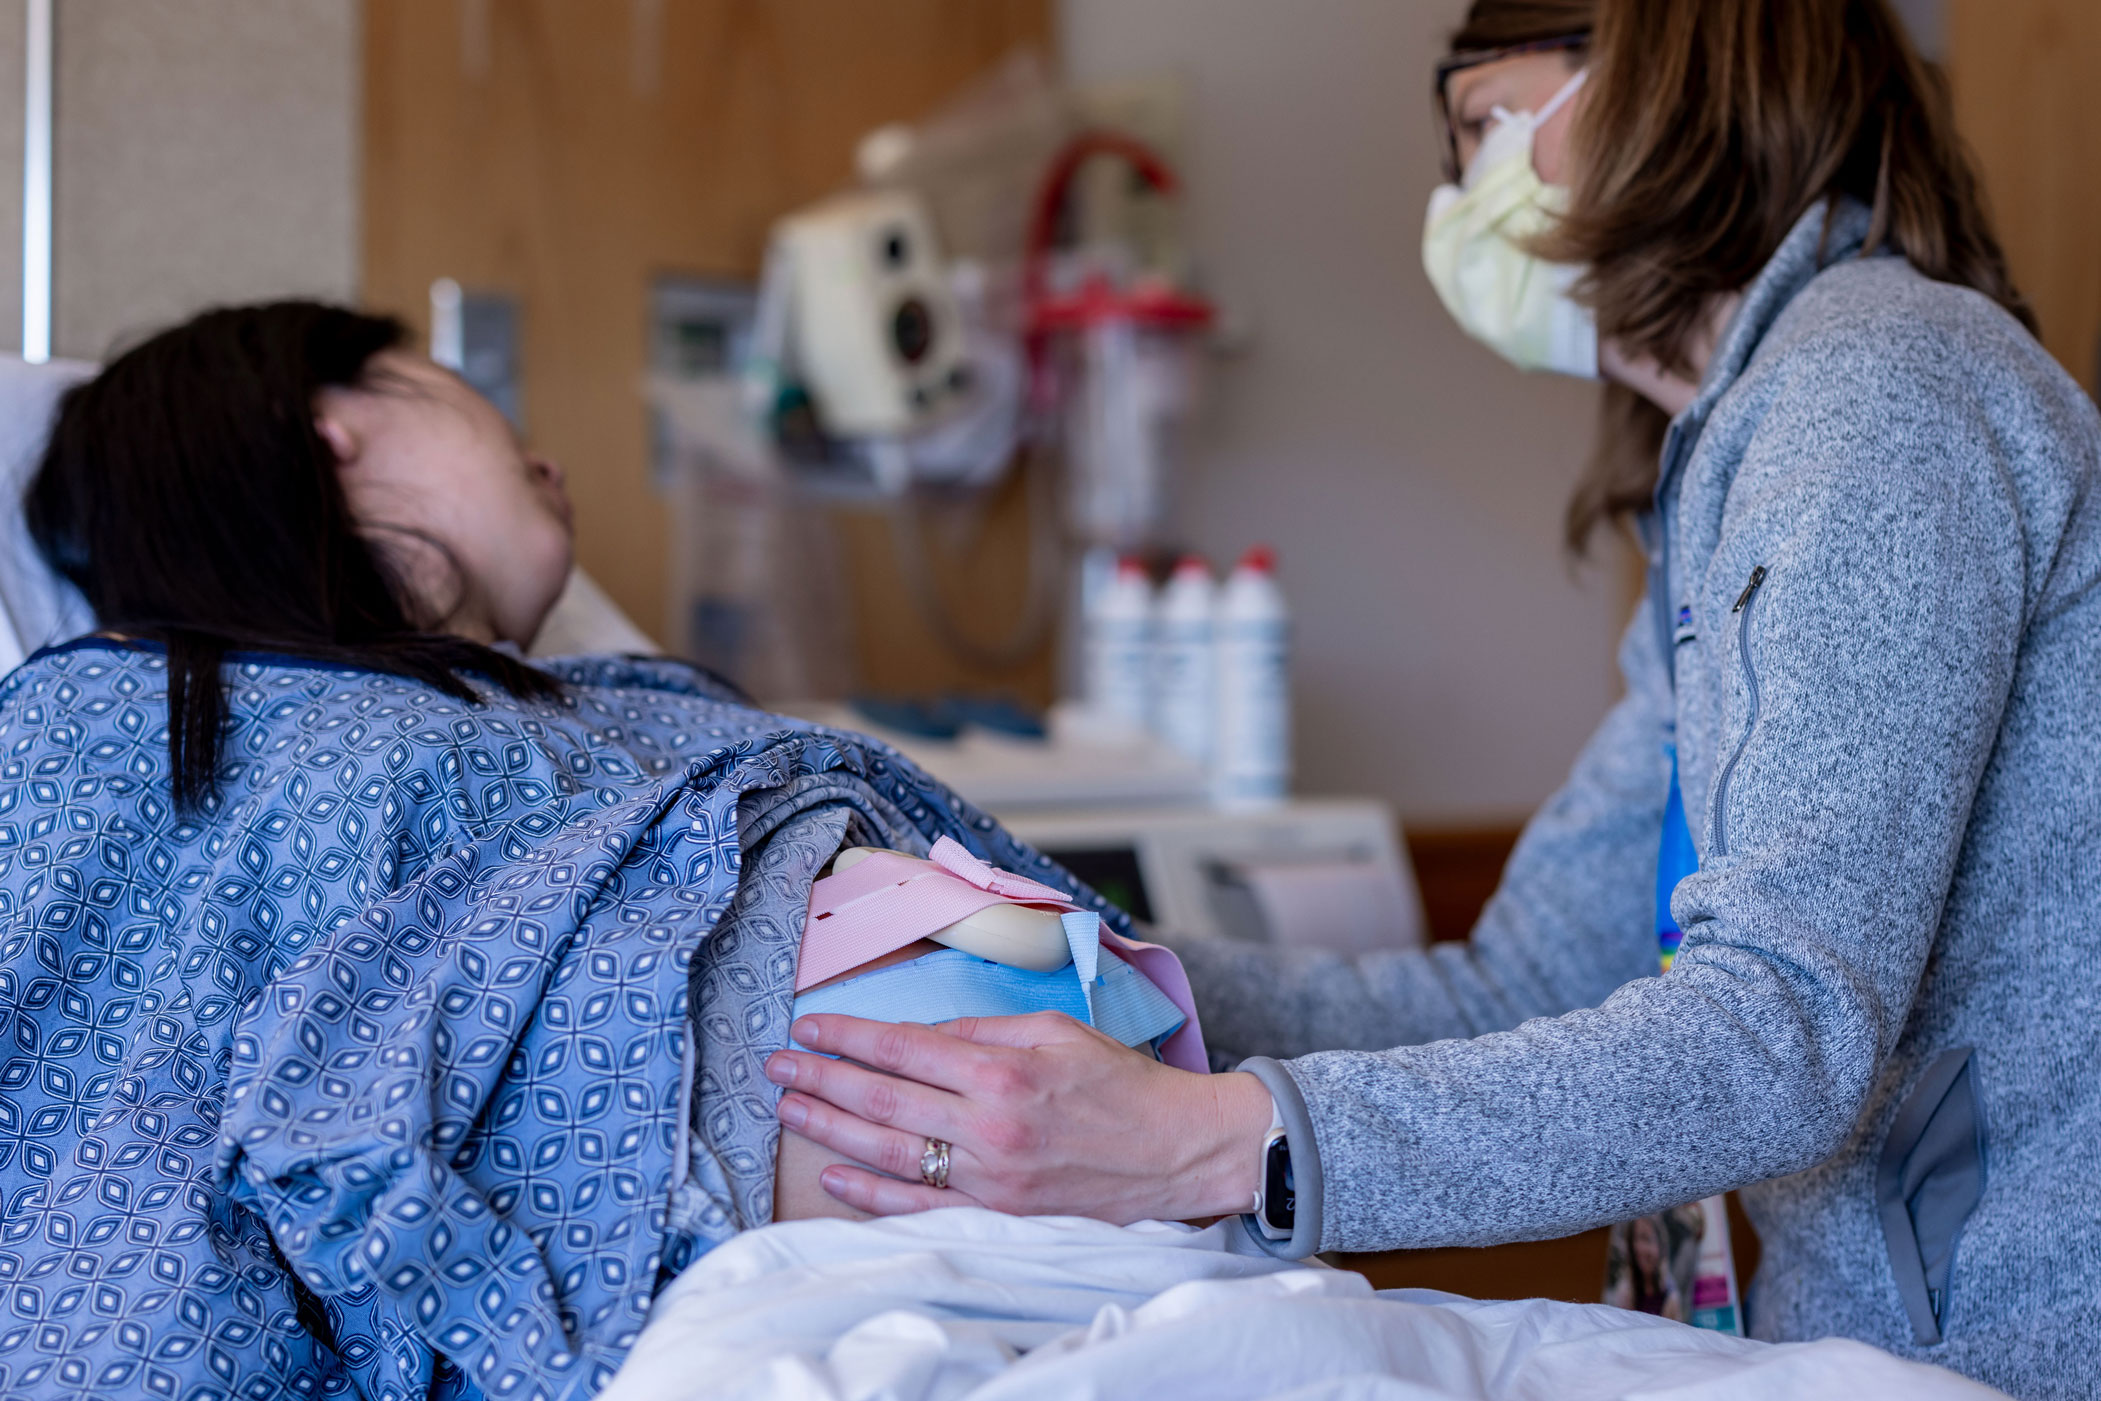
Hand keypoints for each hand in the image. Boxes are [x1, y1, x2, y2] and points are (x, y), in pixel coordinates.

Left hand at [765, 1011, 1273, 1223]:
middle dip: (820, 1078)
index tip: (809, 1026)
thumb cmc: (1122, 1086)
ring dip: (829, 1129)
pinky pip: (918, 1206)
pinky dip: (869, 1192)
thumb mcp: (1057, 1031)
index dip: (848, 1036)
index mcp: (1003, 1069)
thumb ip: (984, 1030)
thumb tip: (921, 1036)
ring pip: (888, 1151)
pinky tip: (833, 1174)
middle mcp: (989, 1125)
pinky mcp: (999, 1216)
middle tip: (777, 1065)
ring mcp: (990, 1177)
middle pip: (882, 1099)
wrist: (1177, 1151)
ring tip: (788, 1109)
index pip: (903, 1048)